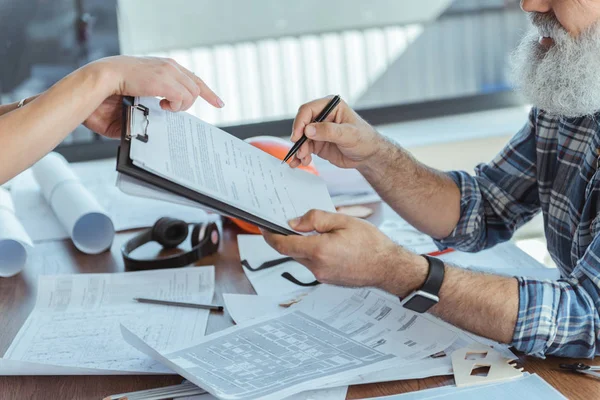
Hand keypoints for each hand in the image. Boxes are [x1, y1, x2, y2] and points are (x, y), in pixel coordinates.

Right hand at [82, 56, 223, 137]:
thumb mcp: (138, 93)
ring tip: (165, 107)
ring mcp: (168, 71)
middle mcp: (168, 65)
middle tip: (190, 109)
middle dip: (196, 101)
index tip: (218, 102)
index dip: (206, 91)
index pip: (192, 77)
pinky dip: (176, 106)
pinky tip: (163, 106)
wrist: (101, 78)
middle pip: (197, 86)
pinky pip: (183, 98)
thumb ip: (153, 101)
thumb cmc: (111, 89)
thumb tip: (161, 118)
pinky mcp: (165, 81)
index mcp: (163, 65)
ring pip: (192, 94)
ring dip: (181, 105)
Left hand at [261, 210, 427, 294]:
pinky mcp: (328, 280)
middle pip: (291, 251)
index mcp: (319, 251)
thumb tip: (294, 223)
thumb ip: (316, 219)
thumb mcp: (343, 221)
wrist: (389, 268)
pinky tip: (323, 242)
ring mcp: (322, 276)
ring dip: (301, 245)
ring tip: (310, 230)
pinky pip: (313, 264)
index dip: (270, 235)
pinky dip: (312, 252)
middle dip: (285, 237)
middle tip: (286, 222)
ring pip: (302, 257)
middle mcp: (317, 267)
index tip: (263, 226)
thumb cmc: (371, 244)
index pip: (283, 245)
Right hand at [289, 96, 385, 169]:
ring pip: (301, 138)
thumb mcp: (349, 134)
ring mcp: (318, 130)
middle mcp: (322, 117)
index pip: (308, 110)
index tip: (298, 136)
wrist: (368, 156)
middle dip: (298, 139)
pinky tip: (301, 163)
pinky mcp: (317, 143)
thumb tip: (308, 130)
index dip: (300, 122)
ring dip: (299, 150)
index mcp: (331, 106)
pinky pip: (304, 148)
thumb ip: (328, 131)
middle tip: (300, 151)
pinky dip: (301, 156)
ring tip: (301, 160)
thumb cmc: (364, 139)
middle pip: (301, 125)